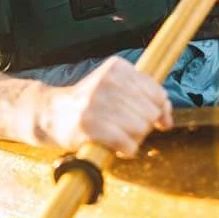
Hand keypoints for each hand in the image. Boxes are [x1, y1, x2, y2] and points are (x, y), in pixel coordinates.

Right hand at [38, 56, 173, 156]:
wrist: (51, 113)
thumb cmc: (90, 104)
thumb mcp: (117, 89)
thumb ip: (147, 98)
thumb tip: (166, 119)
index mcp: (117, 67)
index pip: (157, 93)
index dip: (158, 110)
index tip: (148, 118)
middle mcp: (108, 81)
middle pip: (150, 113)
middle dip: (142, 125)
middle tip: (122, 125)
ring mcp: (97, 102)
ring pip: (140, 129)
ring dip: (132, 139)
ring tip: (116, 134)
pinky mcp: (90, 125)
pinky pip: (128, 144)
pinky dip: (125, 150)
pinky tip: (114, 145)